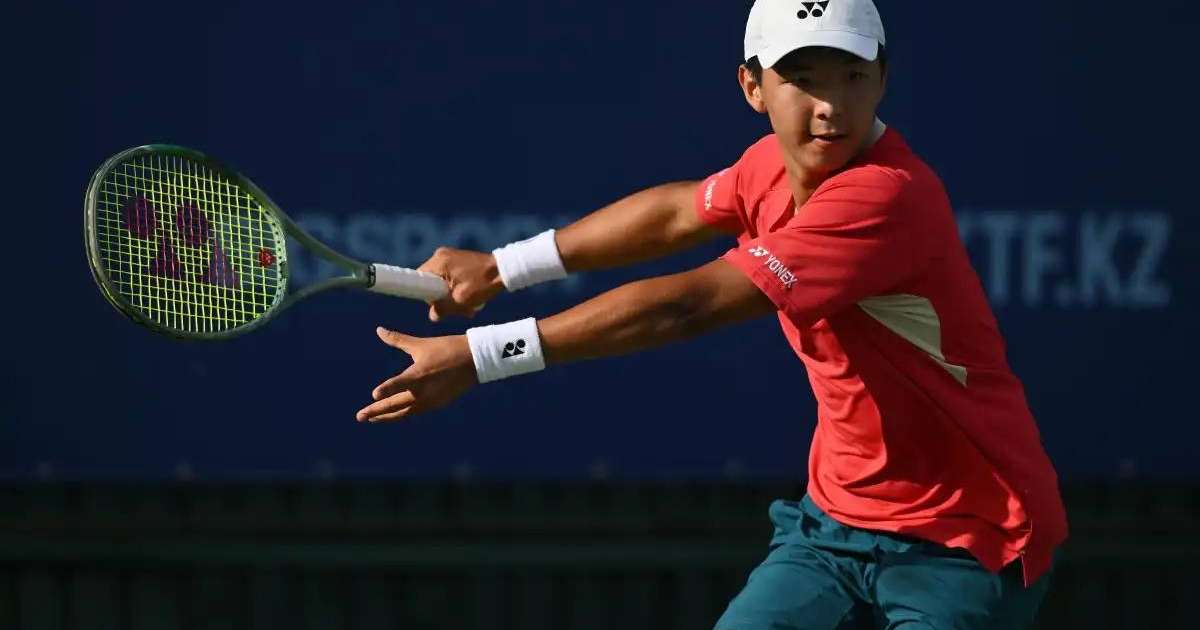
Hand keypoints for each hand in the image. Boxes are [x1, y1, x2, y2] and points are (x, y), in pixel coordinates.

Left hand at [356, 327, 476, 422]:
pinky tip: (396, 414)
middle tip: (360, 416)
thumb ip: (397, 339)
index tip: (373, 395)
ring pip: (404, 413)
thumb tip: (378, 330)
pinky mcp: (437, 404)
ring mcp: (430, 401)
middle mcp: (423, 392)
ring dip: (388, 416)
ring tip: (373, 419)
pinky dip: (403, 414)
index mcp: (418, 375)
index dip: (385, 390)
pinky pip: (415, 412)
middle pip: (395, 405)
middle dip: (376, 412)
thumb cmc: (446, 349)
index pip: (397, 385)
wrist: (475, 361)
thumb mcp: (420, 344)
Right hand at [418, 247, 504, 321]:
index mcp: (439, 262)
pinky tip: (470, 299)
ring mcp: (450, 257)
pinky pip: (450, 278)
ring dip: (453, 296)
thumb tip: (432, 316)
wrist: (505, 270)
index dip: (425, 294)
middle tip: (458, 308)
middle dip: (443, 298)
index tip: (435, 304)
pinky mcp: (458, 260)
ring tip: (468, 306)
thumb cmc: (484, 283)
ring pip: (442, 282)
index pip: (418, 279)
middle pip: (431, 282)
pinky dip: (458, 289)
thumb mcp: (462, 300)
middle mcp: (441, 256)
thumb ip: (443, 308)